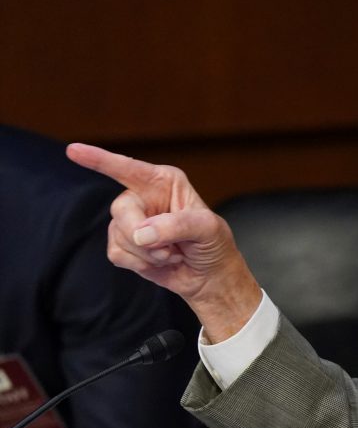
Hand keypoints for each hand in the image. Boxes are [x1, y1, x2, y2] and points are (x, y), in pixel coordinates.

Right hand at [66, 143, 261, 340]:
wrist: (210, 276)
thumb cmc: (213, 245)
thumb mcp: (207, 229)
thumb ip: (177, 226)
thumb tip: (142, 234)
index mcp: (164, 181)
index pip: (128, 168)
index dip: (99, 159)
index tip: (73, 150)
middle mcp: (143, 196)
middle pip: (121, 209)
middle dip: (142, 233)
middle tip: (168, 249)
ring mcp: (131, 221)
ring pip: (118, 235)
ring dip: (148, 253)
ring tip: (172, 253)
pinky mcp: (124, 244)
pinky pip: (117, 253)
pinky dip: (140, 263)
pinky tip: (160, 261)